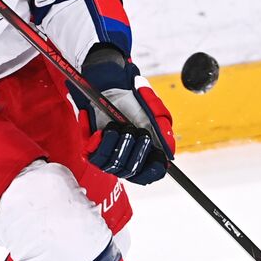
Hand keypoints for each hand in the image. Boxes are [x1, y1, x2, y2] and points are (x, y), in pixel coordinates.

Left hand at [80, 45, 175, 184]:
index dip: (151, 170)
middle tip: (132, 129)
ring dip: (114, 143)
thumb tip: (169, 153)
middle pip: (129, 171)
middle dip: (132, 149)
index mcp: (145, 152)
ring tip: (115, 126)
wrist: (111, 86)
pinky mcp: (92, 148)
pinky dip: (96, 141)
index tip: (154, 158)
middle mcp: (127, 156)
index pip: (149, 175)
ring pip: (110, 164)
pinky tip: (101, 129)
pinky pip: (92, 155)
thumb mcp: (154, 111)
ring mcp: (109, 154)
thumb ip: (162, 130)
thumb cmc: (134, 99)